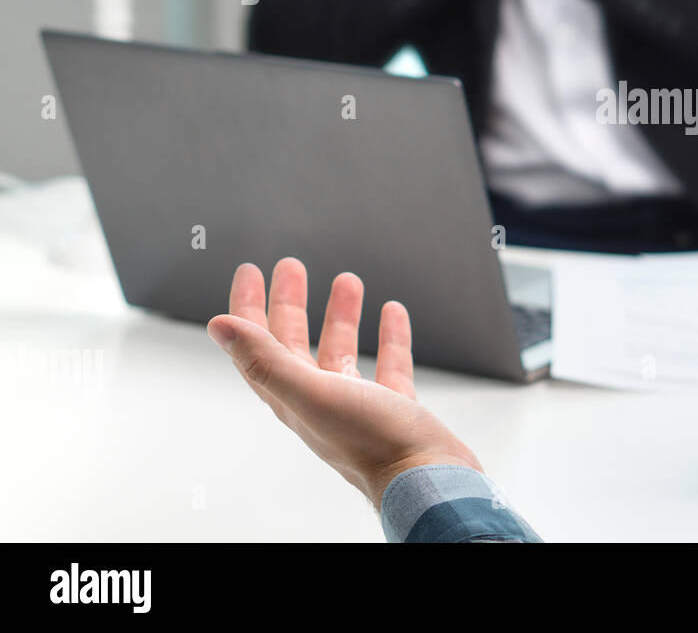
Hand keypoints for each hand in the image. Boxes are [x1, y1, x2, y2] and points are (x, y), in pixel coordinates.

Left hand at [206, 258, 482, 508]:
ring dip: (340, 315)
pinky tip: (392, 315)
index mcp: (293, 398)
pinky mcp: (392, 409)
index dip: (248, 307)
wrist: (428, 479)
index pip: (258, 345)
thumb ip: (266, 360)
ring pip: (341, 351)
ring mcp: (357, 405)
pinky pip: (387, 365)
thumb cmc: (374, 444)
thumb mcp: (313, 394)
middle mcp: (319, 401)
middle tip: (291, 267)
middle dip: (290, 302)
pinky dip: (388, 337)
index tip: (250, 272)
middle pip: (295, 344)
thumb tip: (219, 327)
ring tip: (347, 280)